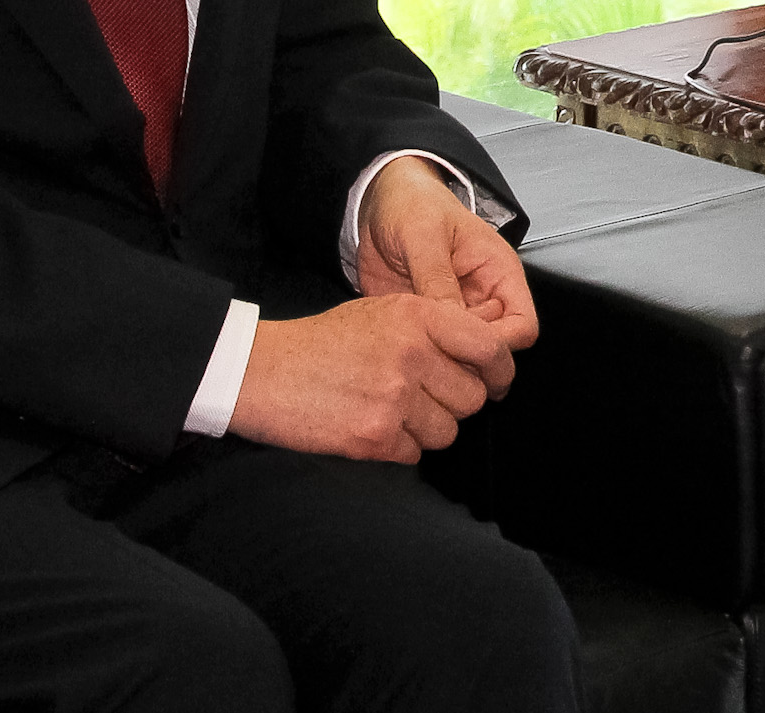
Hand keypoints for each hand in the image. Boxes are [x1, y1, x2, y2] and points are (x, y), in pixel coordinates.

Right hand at [228, 295, 525, 463]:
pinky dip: (399, 447)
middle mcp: (413, 354)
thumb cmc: (322, 342)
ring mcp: (394, 397)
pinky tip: (373, 427)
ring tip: (392, 412)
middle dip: (454, 404)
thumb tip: (483, 355)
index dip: (501, 371)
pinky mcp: (374, 436)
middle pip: (472, 397)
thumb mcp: (383, 311)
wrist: (263, 371)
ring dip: (427, 429)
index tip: (498, 382)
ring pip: (448, 431)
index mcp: (420, 317)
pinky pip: (415, 454)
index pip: (490, 347)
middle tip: (424, 399)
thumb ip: (434, 327)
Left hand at [358, 158, 541, 355]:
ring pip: (459, 354)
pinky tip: (396, 342)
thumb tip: (451, 321)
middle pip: (493, 347)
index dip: (499, 343)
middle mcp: (480, 298)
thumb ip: (438, 278)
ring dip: (437, 357)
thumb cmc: (413, 205)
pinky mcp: (424, 323)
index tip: (463, 344)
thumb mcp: (425, 235)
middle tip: (429, 349)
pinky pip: (427, 350)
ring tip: (409, 345)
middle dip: (465, 355)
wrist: (378, 203)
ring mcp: (451, 313)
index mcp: (498, 273)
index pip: (522, 325)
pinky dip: (415, 354)